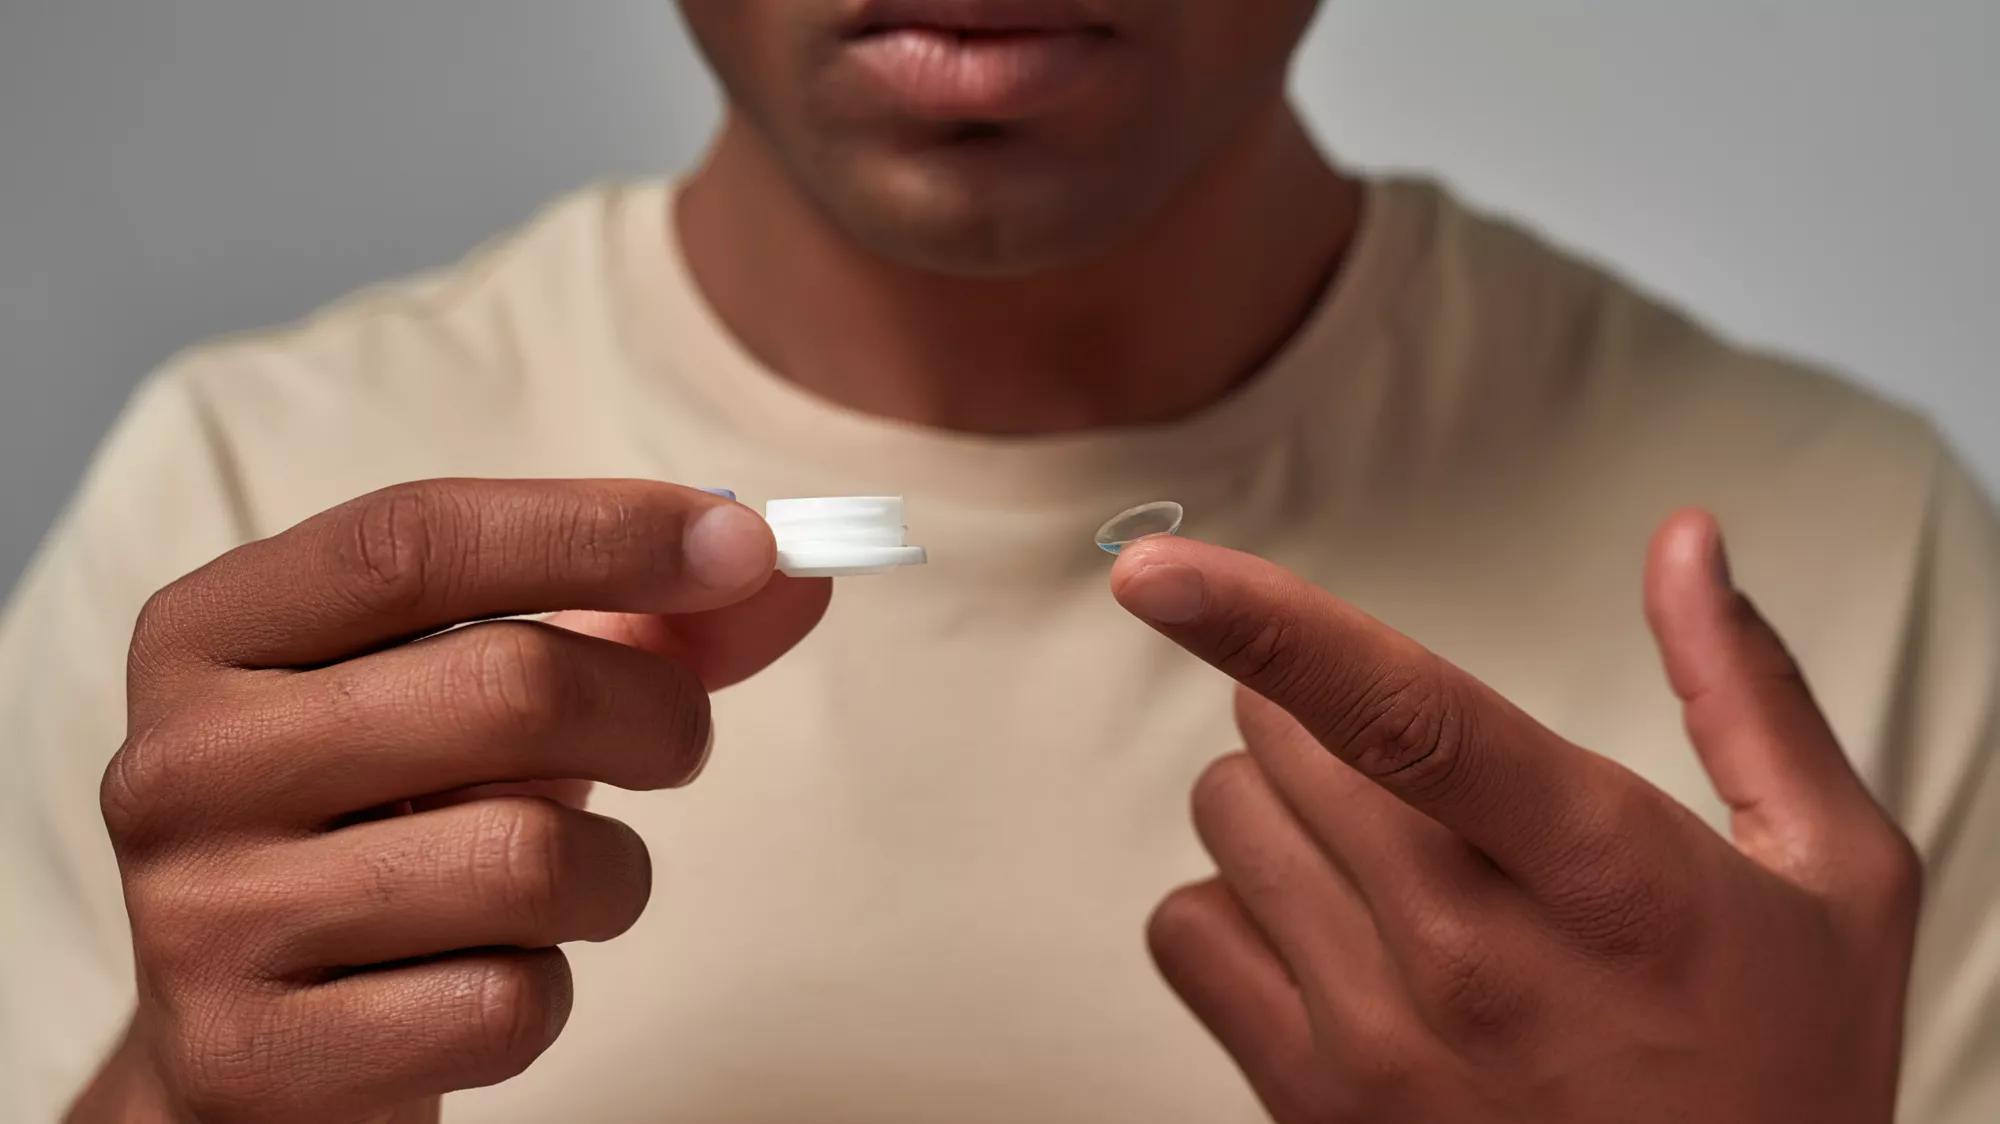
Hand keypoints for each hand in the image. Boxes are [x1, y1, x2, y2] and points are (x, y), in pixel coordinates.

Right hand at [75, 480, 829, 1122]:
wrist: (257, 1041)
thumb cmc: (397, 825)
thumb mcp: (485, 699)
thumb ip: (638, 624)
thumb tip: (794, 573)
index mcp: (213, 632)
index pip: (419, 539)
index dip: (603, 530)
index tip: (746, 546)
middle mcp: (181, 762)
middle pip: (509, 687)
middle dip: (655, 715)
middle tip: (678, 745)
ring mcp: (200, 919)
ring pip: (529, 861)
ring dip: (611, 877)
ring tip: (572, 883)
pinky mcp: (254, 1059)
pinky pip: (505, 1005)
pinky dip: (547, 992)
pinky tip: (490, 978)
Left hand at [1112, 510, 1920, 1123]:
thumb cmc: (1785, 1065)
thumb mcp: (1831, 877)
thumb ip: (1745, 692)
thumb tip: (1686, 541)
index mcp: (1607, 875)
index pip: (1407, 717)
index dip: (1269, 625)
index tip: (1157, 569)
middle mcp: (1471, 960)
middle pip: (1284, 741)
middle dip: (1321, 712)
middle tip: (1410, 774)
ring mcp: (1378, 1044)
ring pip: (1226, 820)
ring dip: (1281, 805)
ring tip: (1386, 863)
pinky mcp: (1310, 1105)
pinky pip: (1183, 932)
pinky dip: (1234, 909)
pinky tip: (1324, 937)